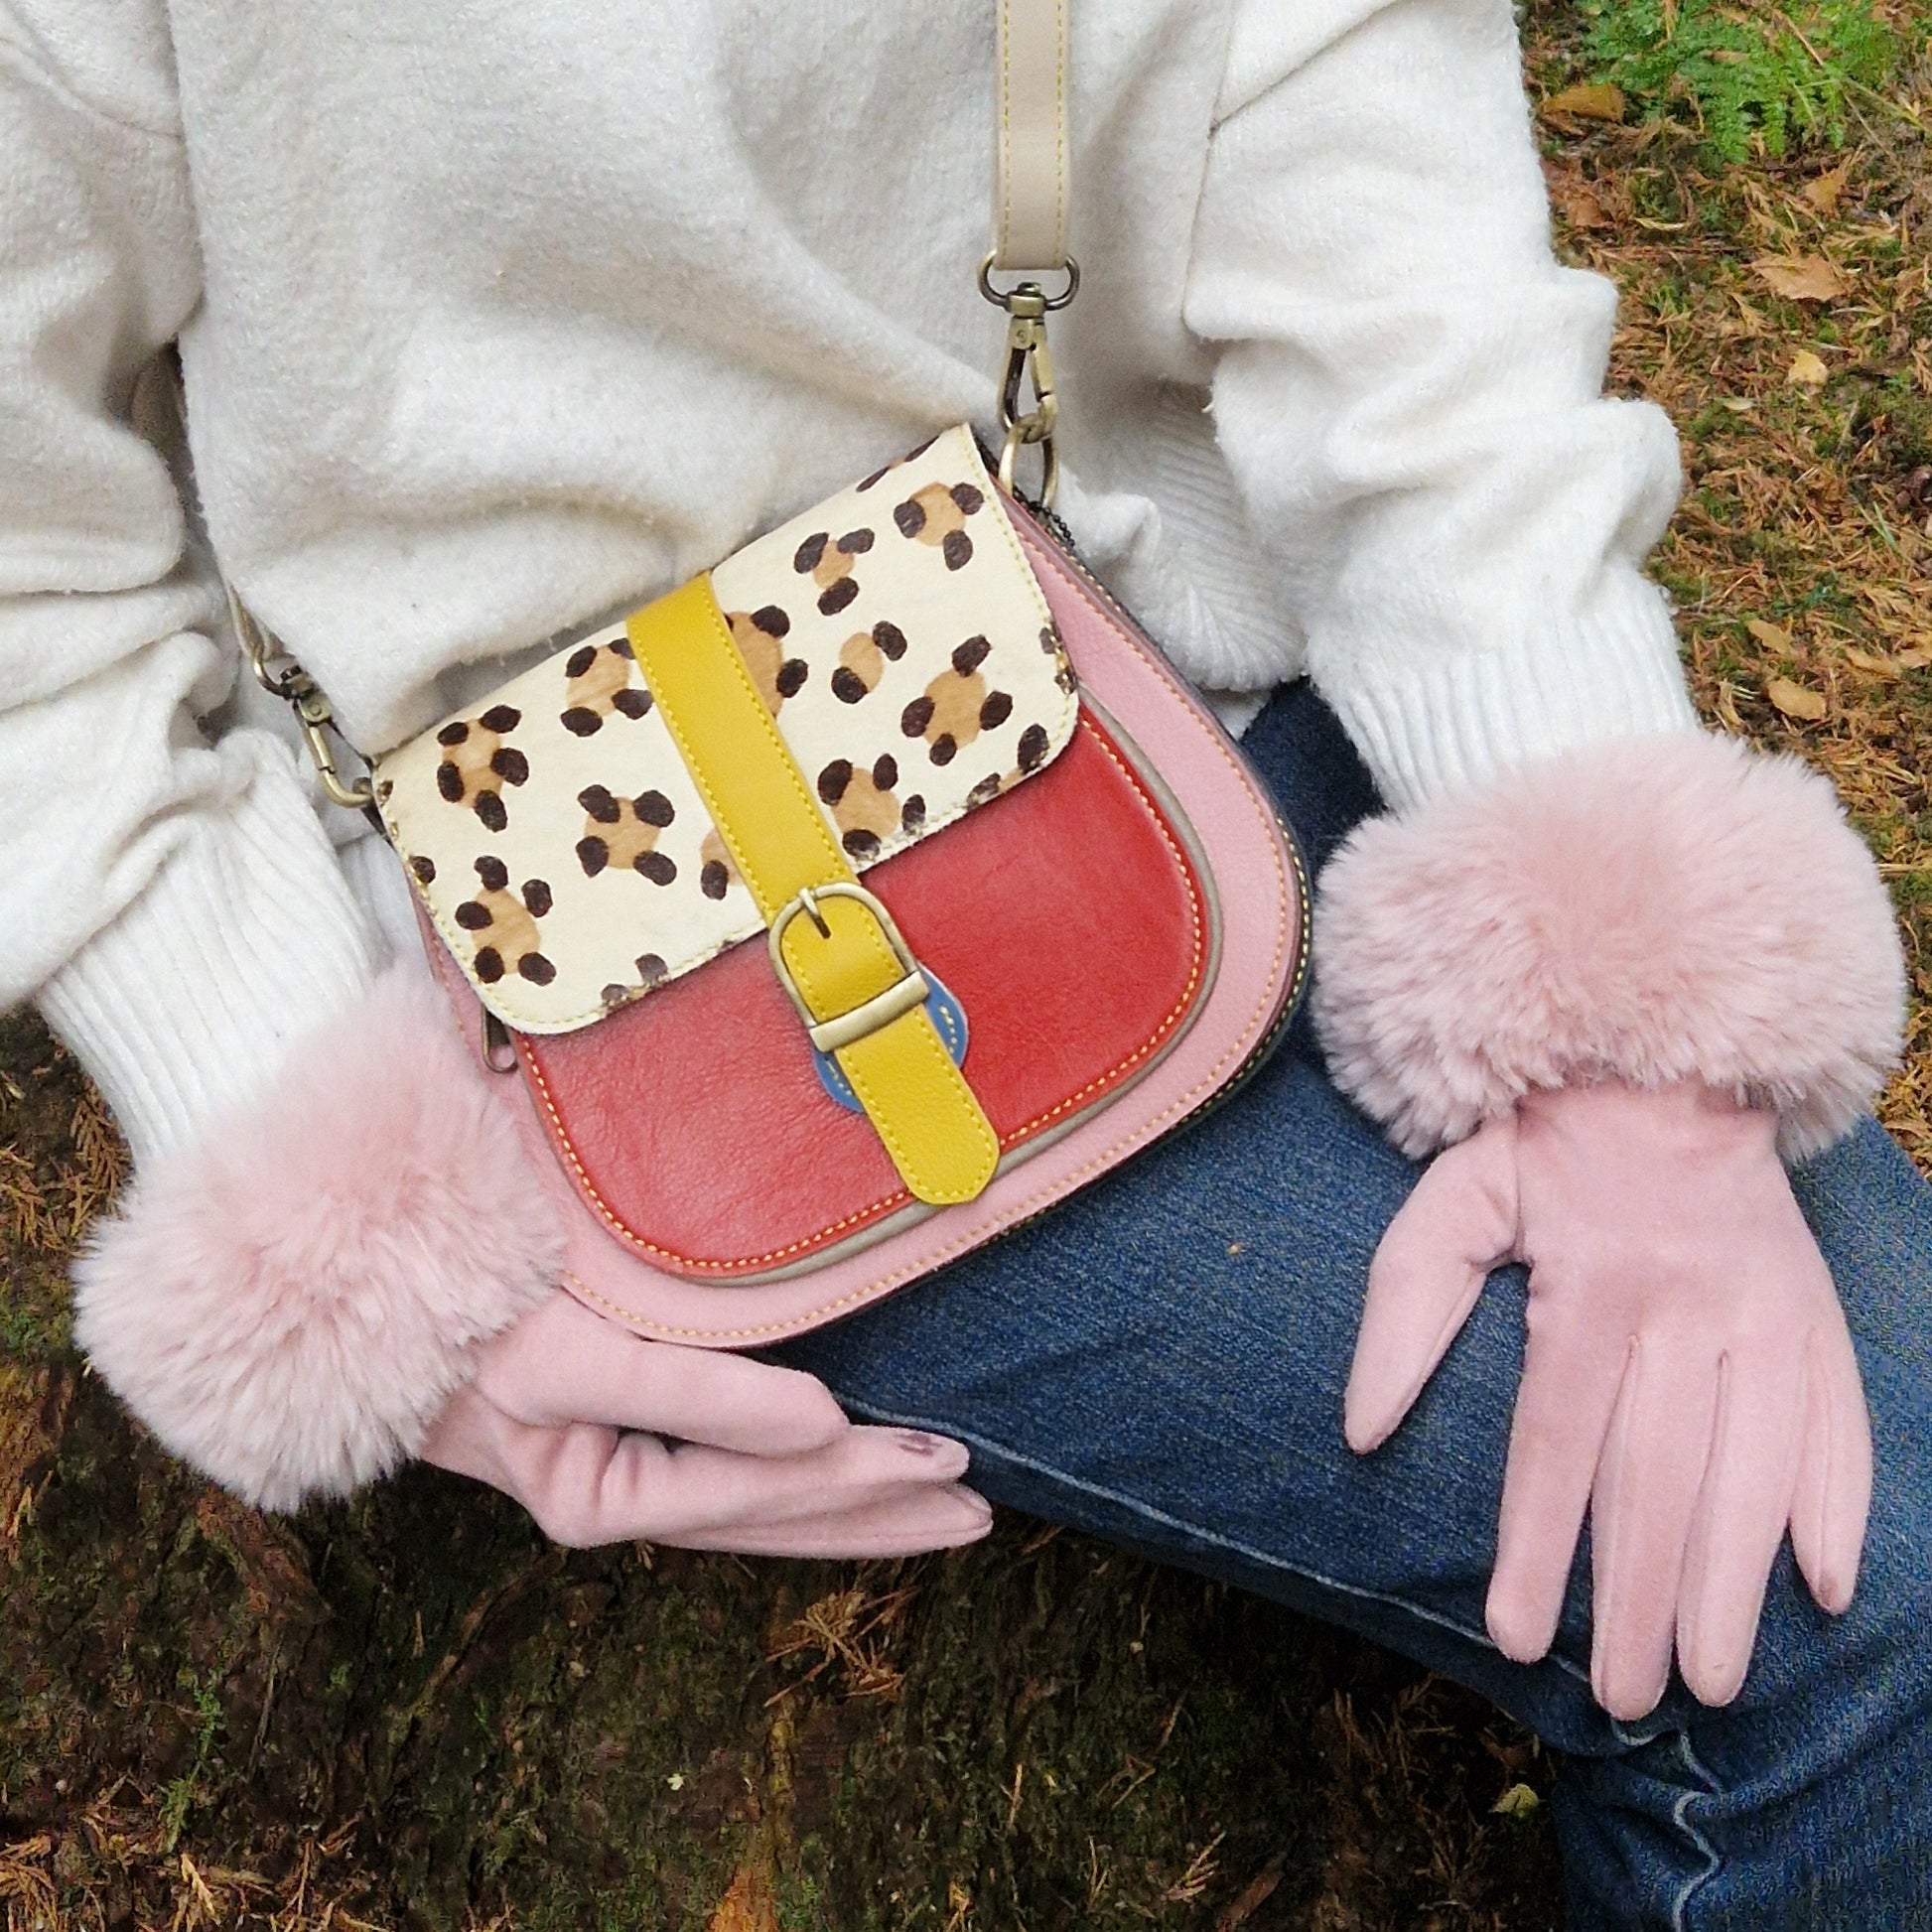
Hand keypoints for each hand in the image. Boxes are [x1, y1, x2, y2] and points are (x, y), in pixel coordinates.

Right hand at [421, 952, 989, 1557]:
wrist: (335, 1280)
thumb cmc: (451, 1306)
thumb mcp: (570, 1352)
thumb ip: (697, 1393)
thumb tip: (824, 1422)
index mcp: (596, 1493)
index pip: (761, 1493)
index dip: (862, 1480)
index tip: (949, 1458)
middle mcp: (611, 1493)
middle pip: (769, 1520)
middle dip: (876, 1517)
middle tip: (981, 1513)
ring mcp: (611, 1464)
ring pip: (752, 1508)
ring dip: (847, 1509)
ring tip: (939, 1508)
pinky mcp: (607, 1427)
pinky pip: (720, 1475)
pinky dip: (790, 1482)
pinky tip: (837, 1473)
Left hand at [1343, 1080, 1871, 1719]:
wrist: (1664, 1060)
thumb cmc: (1541, 1147)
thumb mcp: (1453, 1195)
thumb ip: (1404, 1304)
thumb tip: (1363, 1425)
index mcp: (1592, 1280)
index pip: (1557, 1440)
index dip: (1533, 1545)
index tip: (1512, 1637)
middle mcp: (1688, 1305)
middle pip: (1658, 1476)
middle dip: (1634, 1598)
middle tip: (1618, 1699)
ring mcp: (1764, 1311)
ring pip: (1755, 1469)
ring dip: (1732, 1583)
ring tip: (1710, 1679)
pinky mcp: (1816, 1314)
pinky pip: (1841, 1421)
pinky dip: (1840, 1506)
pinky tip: (1826, 1587)